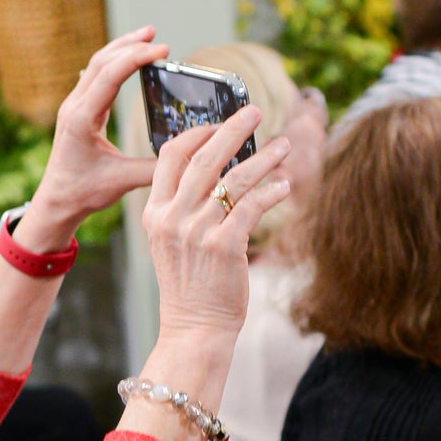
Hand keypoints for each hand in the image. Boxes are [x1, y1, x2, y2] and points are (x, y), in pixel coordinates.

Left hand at [19, 29, 167, 249]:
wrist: (55, 201)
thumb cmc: (83, 192)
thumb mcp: (122, 181)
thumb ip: (156, 168)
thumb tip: (188, 153)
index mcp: (82, 119)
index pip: (110, 76)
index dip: (137, 58)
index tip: (163, 50)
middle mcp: (74, 107)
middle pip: (102, 62)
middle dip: (130, 44)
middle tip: (155, 36)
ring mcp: (72, 106)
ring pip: (96, 65)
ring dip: (121, 48)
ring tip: (146, 36)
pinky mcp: (76, 110)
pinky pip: (94, 76)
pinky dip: (113, 62)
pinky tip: (125, 58)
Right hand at [141, 104, 289, 343]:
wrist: (194, 329)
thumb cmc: (190, 286)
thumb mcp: (172, 242)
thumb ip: (183, 208)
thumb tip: (217, 172)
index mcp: (155, 213)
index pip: (170, 156)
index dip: (197, 133)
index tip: (219, 124)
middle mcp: (173, 218)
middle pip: (204, 157)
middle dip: (232, 129)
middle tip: (254, 112)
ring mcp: (198, 231)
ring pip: (234, 178)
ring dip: (263, 158)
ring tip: (283, 145)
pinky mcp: (225, 246)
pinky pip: (253, 205)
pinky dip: (272, 191)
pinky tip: (284, 186)